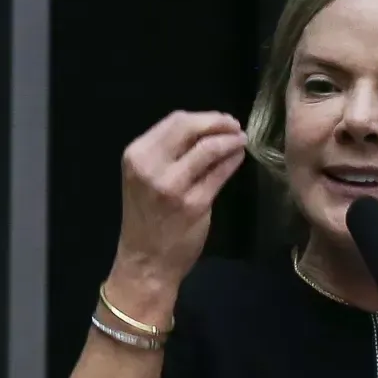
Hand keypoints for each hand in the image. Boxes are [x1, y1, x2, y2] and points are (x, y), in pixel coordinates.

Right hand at [112, 110, 246, 292]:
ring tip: (241, 139)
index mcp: (137, 155)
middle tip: (235, 126)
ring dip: (230, 140)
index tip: (221, 119)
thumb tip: (206, 129)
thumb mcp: (146, 177)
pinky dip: (233, 160)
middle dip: (219, 122)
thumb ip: (168, 152)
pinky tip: (239, 157)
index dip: (203, 117)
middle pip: (191, 128)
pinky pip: (220, 173)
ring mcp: (173, 186)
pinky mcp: (195, 204)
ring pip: (209, 148)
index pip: (175, 121)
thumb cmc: (147, 218)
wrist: (146, 261)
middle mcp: (151, 167)